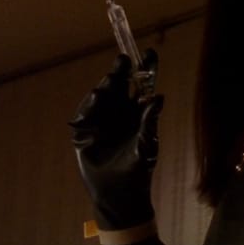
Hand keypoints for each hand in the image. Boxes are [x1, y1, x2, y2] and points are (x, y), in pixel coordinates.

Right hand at [69, 49, 163, 230]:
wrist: (118, 192)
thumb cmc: (139, 168)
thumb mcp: (147, 144)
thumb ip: (149, 121)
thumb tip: (158, 97)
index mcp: (138, 110)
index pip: (142, 84)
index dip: (145, 68)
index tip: (149, 52)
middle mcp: (120, 110)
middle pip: (118, 83)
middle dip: (119, 71)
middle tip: (123, 61)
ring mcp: (102, 119)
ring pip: (101, 95)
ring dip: (104, 88)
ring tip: (108, 85)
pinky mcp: (85, 131)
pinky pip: (84, 115)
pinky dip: (87, 110)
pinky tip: (92, 103)